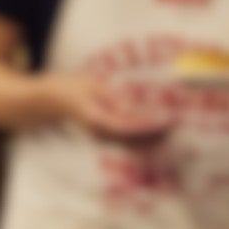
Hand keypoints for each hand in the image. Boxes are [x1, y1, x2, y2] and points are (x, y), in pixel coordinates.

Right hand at [54, 72, 171, 144]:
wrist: (51, 100)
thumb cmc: (73, 86)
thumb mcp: (93, 85)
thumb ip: (115, 98)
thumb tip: (136, 109)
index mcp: (94, 119)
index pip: (126, 128)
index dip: (147, 127)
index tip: (166, 122)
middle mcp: (99, 133)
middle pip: (132, 139)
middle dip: (155, 134)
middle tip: (177, 124)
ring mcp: (101, 137)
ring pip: (131, 143)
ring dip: (152, 137)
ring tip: (173, 127)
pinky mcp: (105, 136)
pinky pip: (127, 140)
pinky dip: (144, 137)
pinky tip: (159, 131)